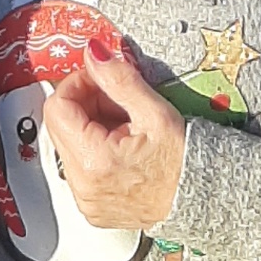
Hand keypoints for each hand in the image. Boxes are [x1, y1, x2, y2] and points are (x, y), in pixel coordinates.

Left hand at [43, 35, 186, 229]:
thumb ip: (119, 79)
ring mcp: (86, 199)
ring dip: (91, 126)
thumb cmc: (185, 164)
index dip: (77, 84)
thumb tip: (95, 54)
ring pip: (69, 145)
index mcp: (94, 162)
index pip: (57, 107)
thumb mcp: (154, 113)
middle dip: (86, 104)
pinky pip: (80, 167)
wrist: (203, 199)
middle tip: (118, 101)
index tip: (98, 78)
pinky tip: (122, 146)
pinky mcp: (91, 205)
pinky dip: (96, 150)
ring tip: (126, 125)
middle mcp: (83, 186)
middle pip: (60, 126)